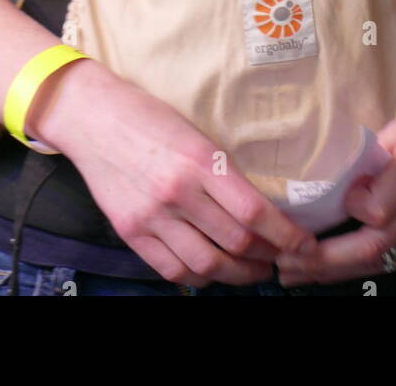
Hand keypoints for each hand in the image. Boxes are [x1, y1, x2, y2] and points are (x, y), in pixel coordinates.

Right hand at [30, 59, 318, 287]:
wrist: (92, 117)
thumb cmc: (149, 117)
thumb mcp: (196, 133)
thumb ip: (222, 172)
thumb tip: (257, 208)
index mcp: (200, 160)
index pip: (253, 211)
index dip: (285, 235)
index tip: (303, 244)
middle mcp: (177, 192)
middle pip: (235, 243)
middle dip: (266, 257)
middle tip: (279, 258)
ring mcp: (151, 216)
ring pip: (207, 265)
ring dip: (237, 275)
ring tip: (251, 270)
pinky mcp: (130, 232)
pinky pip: (172, 270)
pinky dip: (198, 278)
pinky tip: (211, 271)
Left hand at [274, 94, 395, 286]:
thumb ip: (377, 151)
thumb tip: (343, 176)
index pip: (376, 208)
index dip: (349, 209)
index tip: (328, 199)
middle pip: (370, 248)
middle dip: (322, 263)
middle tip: (285, 266)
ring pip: (380, 263)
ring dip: (335, 273)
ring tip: (299, 274)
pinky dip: (363, 269)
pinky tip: (339, 269)